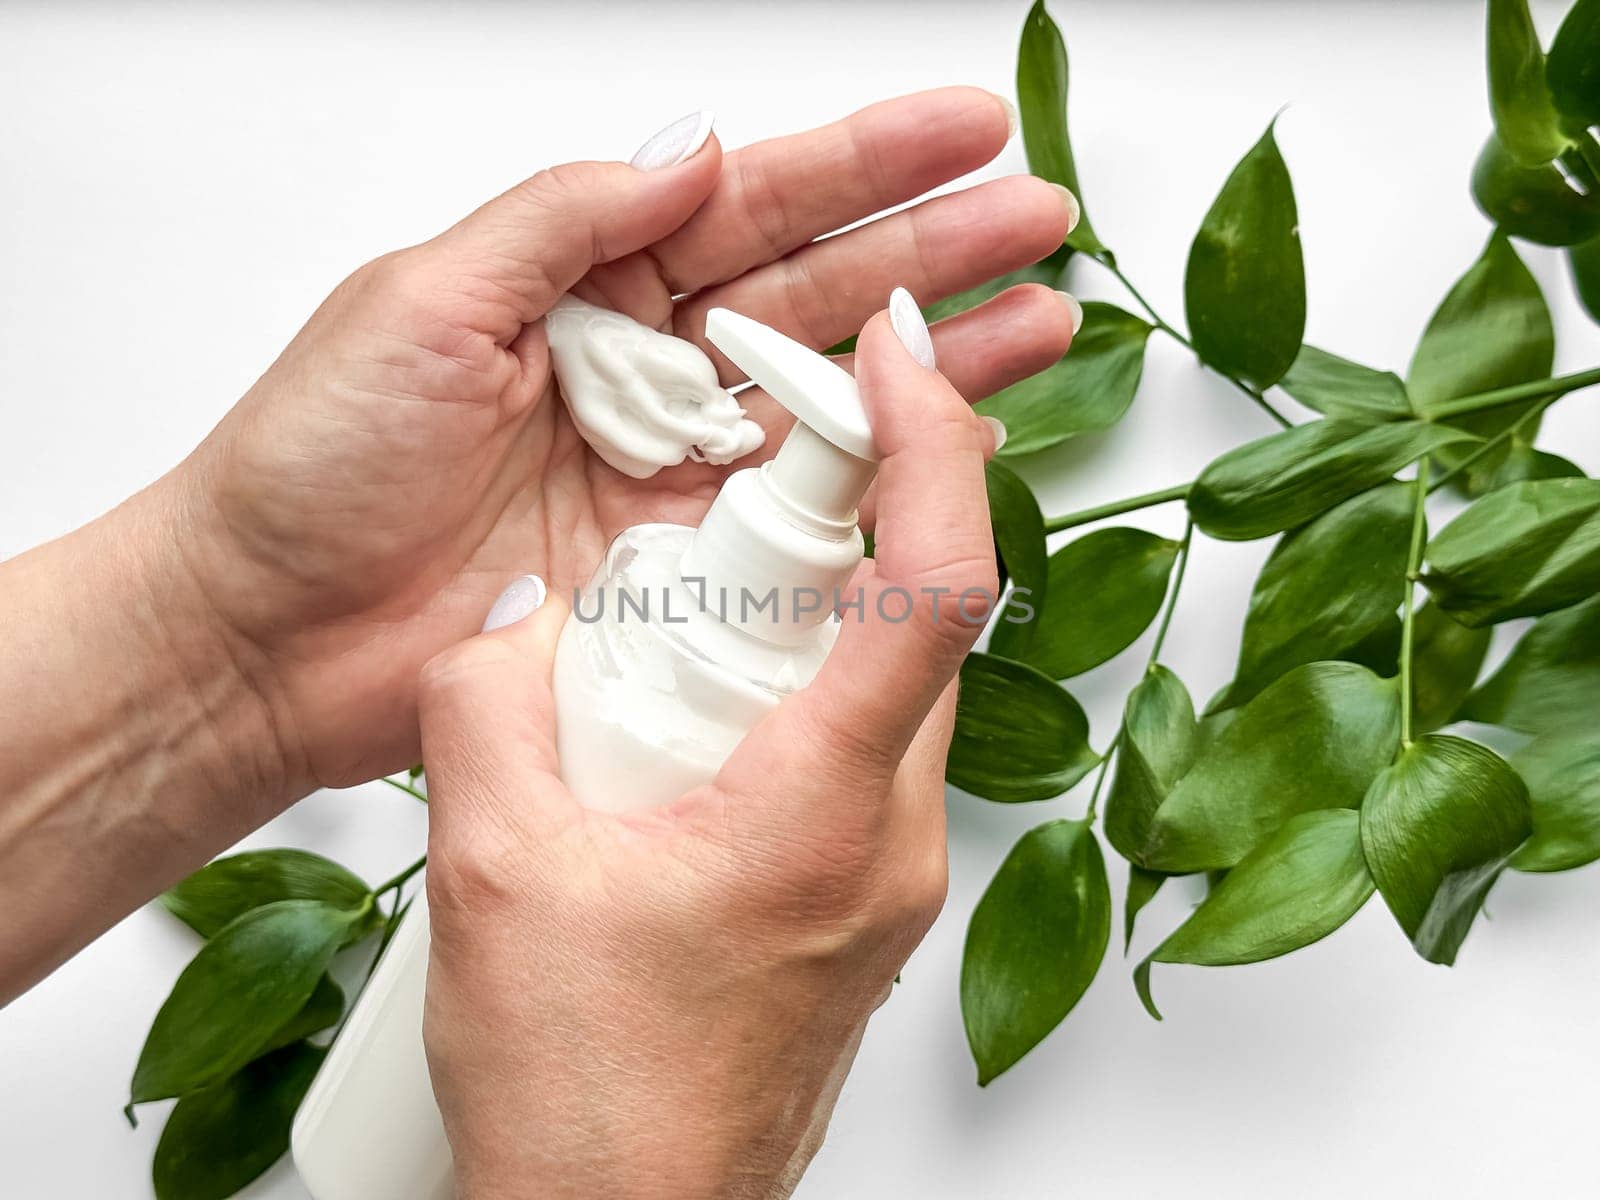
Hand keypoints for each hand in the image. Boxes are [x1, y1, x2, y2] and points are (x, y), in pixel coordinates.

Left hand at [170, 89, 1076, 789]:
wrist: (267, 638)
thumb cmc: (311, 469)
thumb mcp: (423, 302)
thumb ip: (565, 224)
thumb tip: (691, 150)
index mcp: (579, 284)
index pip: (745, 204)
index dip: (861, 165)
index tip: (963, 131)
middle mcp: (637, 370)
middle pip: (813, 294)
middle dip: (932, 251)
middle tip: (1040, 221)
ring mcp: (664, 472)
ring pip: (825, 403)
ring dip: (933, 365)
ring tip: (1039, 323)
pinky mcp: (673, 569)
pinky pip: (795, 521)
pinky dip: (877, 488)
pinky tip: (951, 450)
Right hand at [416, 306, 994, 1198]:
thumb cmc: (591, 1101)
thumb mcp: (499, 873)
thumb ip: (491, 704)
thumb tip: (508, 619)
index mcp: (830, 808)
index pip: (940, 583)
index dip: (935, 442)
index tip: (904, 353)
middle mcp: (891, 835)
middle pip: (915, 616)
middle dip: (834, 519)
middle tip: (732, 486)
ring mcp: (884, 871)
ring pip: (879, 682)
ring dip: (794, 617)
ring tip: (669, 623)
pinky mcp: (853, 896)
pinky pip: (850, 747)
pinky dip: (784, 693)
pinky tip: (676, 725)